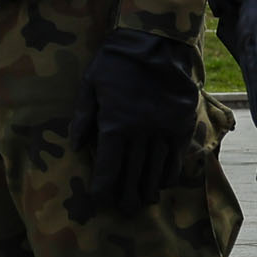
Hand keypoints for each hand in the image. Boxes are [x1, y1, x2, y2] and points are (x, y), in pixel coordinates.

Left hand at [72, 29, 200, 215]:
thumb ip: (83, 116)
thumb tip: (74, 144)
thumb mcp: (90, 83)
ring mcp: (164, 131)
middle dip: (127, 195)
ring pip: (156, 169)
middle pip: (133, 173)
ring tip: (144, 202)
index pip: (108, 165)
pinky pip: (176, 158)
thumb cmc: (117, 62)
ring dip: (149, 188)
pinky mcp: (182, 126)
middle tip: (124, 212)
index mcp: (115, 124)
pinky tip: (164, 183)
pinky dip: (169, 173)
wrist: (157, 45)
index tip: (98, 201)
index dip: (103, 186)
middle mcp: (141, 134)